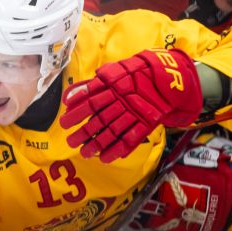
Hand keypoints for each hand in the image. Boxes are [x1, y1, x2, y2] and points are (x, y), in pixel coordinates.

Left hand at [60, 49, 202, 162]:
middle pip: (99, 120)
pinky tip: (105, 158)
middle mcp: (122, 101)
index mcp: (113, 86)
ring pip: (113, 132)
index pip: (90, 101)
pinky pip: (130, 139)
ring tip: (85, 153)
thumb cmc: (135, 74)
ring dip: (97, 144)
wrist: (167, 77)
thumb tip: (69, 97)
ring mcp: (134, 113)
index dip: (76, 113)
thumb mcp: (112, 72)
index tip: (64, 123)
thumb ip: (90, 85)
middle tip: (70, 142)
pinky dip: (117, 150)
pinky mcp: (146, 124)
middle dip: (83, 133)